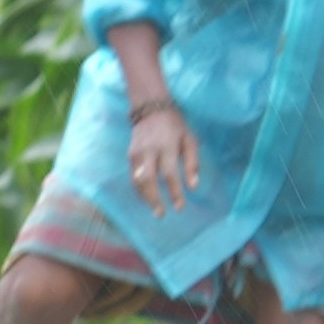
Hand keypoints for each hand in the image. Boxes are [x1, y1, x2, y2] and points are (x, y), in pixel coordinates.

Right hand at [121, 84, 199, 214]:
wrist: (150, 109)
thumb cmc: (175, 126)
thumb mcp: (190, 139)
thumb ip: (192, 162)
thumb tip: (193, 186)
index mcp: (166, 146)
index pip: (169, 174)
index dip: (174, 192)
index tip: (180, 207)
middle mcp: (149, 151)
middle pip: (148, 180)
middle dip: (154, 199)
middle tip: (161, 214)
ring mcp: (136, 153)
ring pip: (137, 180)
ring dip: (144, 197)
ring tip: (153, 209)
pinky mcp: (129, 155)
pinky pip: (132, 176)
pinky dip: (139, 189)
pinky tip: (146, 198)